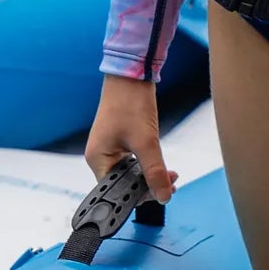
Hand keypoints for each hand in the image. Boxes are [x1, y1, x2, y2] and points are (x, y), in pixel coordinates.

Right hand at [84, 74, 178, 204]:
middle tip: (170, 183)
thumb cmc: (130, 102)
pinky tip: (161, 163)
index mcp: (97, 160)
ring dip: (150, 174)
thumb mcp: (146, 141)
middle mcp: (101, 156)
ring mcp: (110, 148)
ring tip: (170, 174)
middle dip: (148, 185)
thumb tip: (164, 195)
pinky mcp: (120, 140)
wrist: (132, 73)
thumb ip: (155, 171)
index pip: (116, 191)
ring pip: (132, 173)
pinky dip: (148, 163)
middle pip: (125, 183)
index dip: (139, 196)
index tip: (161, 194)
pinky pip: (134, 161)